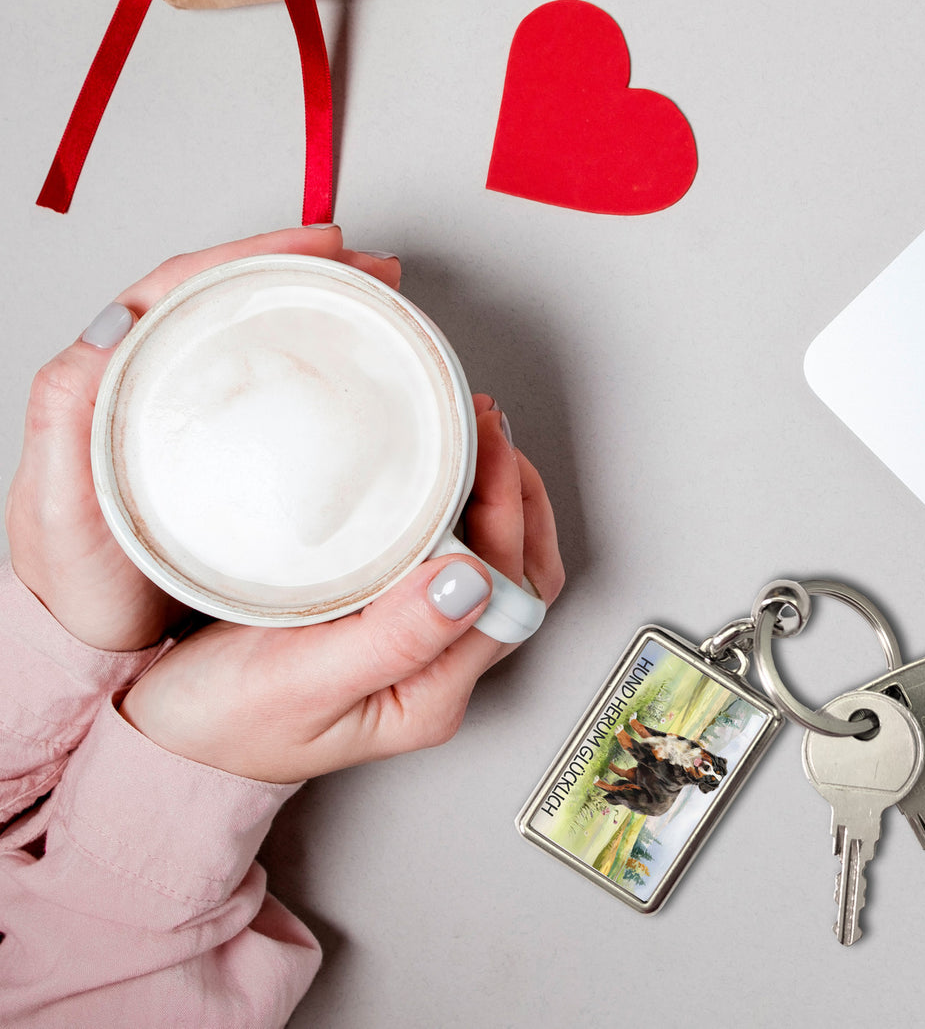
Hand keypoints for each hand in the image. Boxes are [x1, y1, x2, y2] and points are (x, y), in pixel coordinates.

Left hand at [4, 226, 401, 651]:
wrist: (100, 644)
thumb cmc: (76, 577)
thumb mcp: (55, 497)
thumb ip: (68, 411)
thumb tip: (110, 322)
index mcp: (115, 375)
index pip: (188, 286)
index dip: (257, 254)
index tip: (323, 248)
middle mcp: (158, 382)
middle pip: (236, 298)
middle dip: (308, 270)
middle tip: (373, 272)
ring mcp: (200, 415)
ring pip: (261, 336)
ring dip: (320, 308)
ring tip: (377, 303)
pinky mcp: (232, 450)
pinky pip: (277, 388)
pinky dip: (318, 364)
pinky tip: (353, 370)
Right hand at [118, 396, 563, 782]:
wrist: (169, 737)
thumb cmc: (222, 723)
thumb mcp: (299, 682)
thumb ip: (391, 639)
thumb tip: (471, 581)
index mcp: (431, 693)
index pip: (506, 591)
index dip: (506, 510)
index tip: (484, 447)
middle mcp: (438, 668)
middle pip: (517, 570)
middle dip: (512, 491)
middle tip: (487, 425)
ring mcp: (420, 640)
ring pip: (493, 558)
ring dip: (494, 494)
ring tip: (476, 434)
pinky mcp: (391, 612)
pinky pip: (449, 551)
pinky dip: (460, 504)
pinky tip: (443, 470)